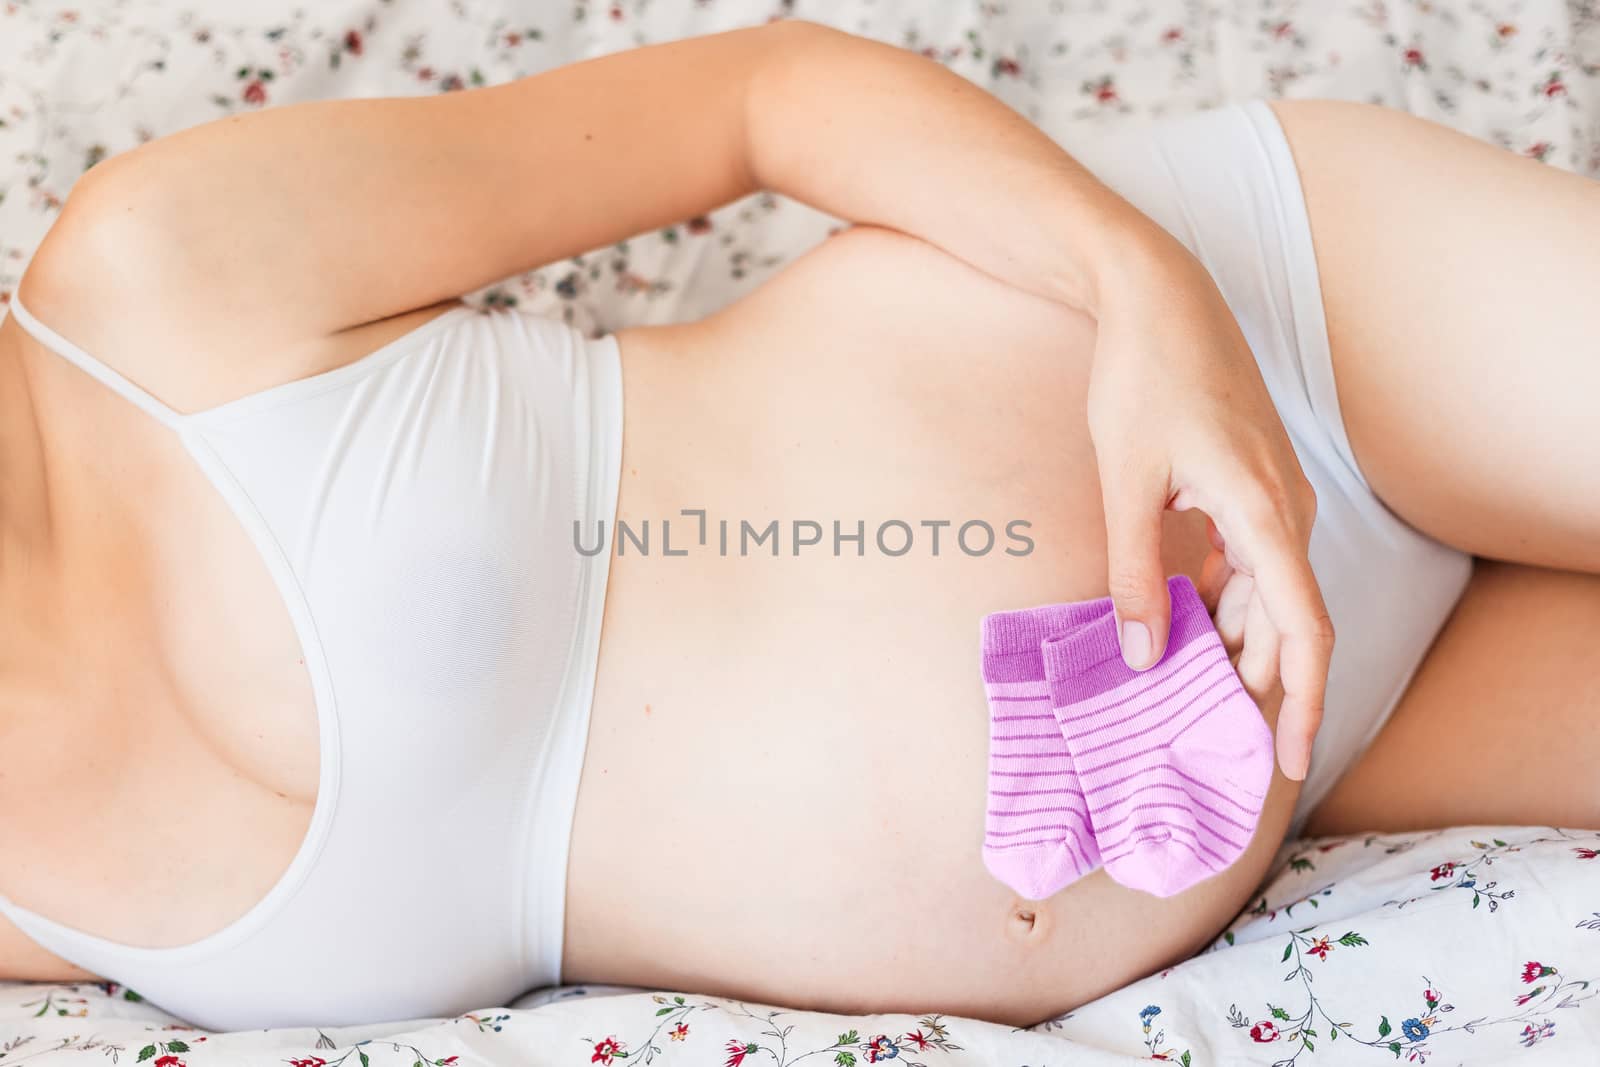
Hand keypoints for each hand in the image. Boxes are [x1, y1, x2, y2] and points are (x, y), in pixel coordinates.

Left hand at [1084, 237, 1333, 780]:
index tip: (1285, 763)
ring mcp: (1276, 495)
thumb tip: (1144, 655)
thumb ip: (1135, 572)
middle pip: (1289, 623)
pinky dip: (1225, 601)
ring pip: (1269, 594)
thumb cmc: (1141, 379)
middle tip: (1212, 745)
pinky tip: (1184, 625)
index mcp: (1264, 511)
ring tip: (1187, 695)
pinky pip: (1254, 562)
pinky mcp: (1254, 485)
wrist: (1158, 295)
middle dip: (1258, 687)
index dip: (1302, 704)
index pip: (1303, 630)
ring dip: (1236, 643)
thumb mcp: (1125, 482)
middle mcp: (1286, 509)